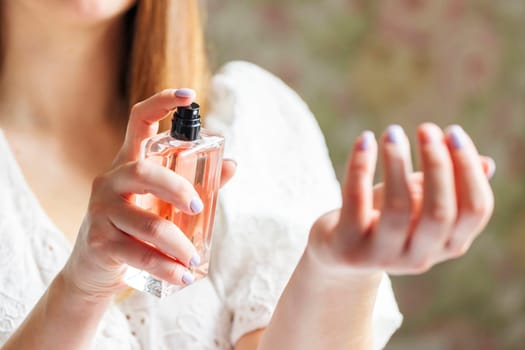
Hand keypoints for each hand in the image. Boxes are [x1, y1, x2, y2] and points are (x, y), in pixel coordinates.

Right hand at [61, 89, 235, 299]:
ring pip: (145, 222)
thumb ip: (195, 183)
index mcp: (129, 162)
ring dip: (177, 244)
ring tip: (195, 260)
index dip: (162, 104)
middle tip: (197, 208)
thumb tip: (232, 164)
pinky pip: (138, 254)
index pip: (139, 121)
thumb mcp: (162, 203)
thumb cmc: (136, 227)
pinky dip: (166, 268)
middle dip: (175, 188)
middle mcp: (111, 180)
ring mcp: (101, 210)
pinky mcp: (99, 242)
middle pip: (142, 171)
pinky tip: (183, 276)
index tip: (189, 95)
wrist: (96, 269)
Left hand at [308, 123, 493, 276]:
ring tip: (392, 131)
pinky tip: (365, 139)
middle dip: (437, 163)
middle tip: (426, 128)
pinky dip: (361, 165)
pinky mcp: (348, 247)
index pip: (475, 210)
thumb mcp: (417, 204)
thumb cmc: (383, 221)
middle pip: (440, 212)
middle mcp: (420, 257)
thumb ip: (448, 187)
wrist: (338, 254)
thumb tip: (488, 164)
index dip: (468, 169)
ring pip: (398, 207)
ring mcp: (382, 256)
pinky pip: (357, 200)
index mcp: (448, 245)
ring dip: (397, 161)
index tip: (453, 132)